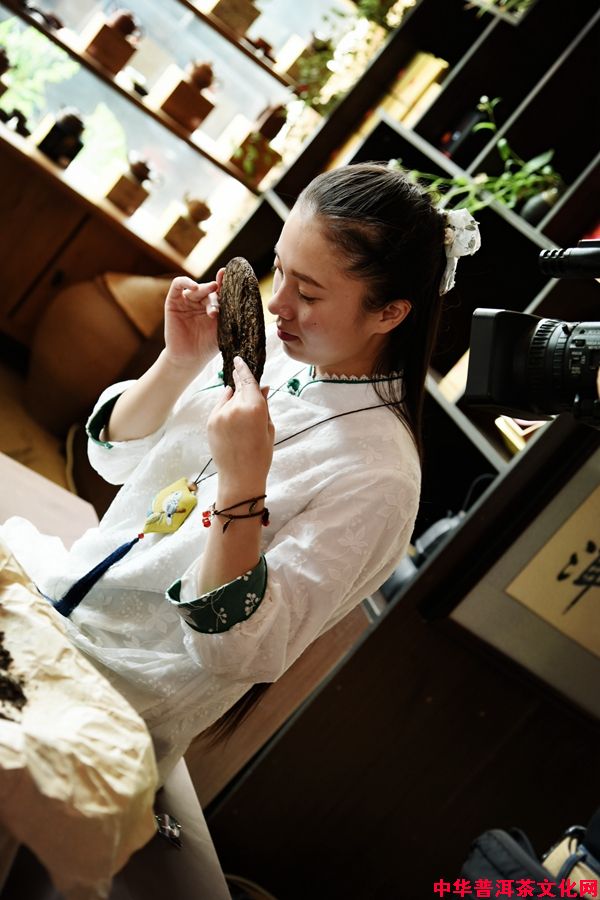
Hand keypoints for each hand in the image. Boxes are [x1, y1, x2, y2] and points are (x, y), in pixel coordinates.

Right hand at [163, 271, 223, 372]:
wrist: (189, 358)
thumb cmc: (207, 346)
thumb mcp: (223, 330)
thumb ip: (230, 316)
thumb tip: (247, 306)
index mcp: (214, 306)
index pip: (221, 291)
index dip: (226, 282)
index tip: (233, 277)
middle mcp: (200, 301)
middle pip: (209, 290)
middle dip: (215, 297)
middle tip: (217, 309)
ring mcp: (187, 300)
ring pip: (197, 288)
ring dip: (204, 291)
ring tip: (210, 297)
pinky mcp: (173, 301)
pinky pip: (178, 285)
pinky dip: (185, 282)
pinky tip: (194, 287)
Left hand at [207, 357, 273, 491]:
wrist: (239, 477)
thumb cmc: (260, 454)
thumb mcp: (268, 428)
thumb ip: (263, 404)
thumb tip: (262, 386)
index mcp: (255, 407)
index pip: (248, 379)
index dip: (243, 368)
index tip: (238, 359)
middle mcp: (235, 406)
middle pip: (239, 389)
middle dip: (244, 392)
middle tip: (250, 408)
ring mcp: (220, 413)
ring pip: (228, 398)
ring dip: (234, 402)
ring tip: (242, 425)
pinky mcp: (210, 421)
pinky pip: (219, 408)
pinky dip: (225, 410)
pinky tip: (233, 426)